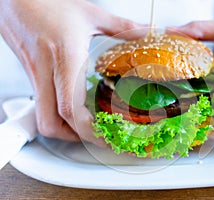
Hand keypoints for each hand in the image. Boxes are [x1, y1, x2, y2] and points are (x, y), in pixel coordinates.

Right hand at [0, 0, 146, 144]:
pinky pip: (41, 105)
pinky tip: (71, 108)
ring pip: (42, 117)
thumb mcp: (90, 14)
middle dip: (74, 138)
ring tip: (84, 128)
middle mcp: (47, 72)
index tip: (103, 136)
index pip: (70, 107)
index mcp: (64, 57)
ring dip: (63, 130)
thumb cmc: (48, 3)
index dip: (86, 129)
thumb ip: (121, 25)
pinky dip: (56, 115)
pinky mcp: (31, 75)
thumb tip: (145, 31)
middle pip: (51, 123)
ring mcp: (35, 76)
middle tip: (96, 137)